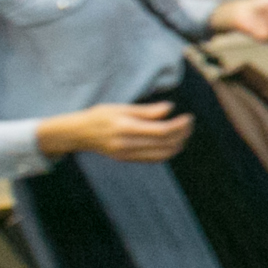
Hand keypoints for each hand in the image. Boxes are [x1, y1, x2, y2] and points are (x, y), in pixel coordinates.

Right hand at [39, 102, 193, 161]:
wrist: (78, 134)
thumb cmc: (100, 115)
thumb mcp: (121, 107)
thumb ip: (146, 110)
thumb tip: (170, 108)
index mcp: (125, 127)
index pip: (160, 131)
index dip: (179, 126)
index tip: (188, 117)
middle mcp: (126, 144)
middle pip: (164, 143)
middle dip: (182, 134)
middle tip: (189, 123)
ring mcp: (125, 154)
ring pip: (162, 154)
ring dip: (178, 144)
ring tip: (184, 132)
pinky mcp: (126, 159)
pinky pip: (153, 159)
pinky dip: (167, 152)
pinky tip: (173, 142)